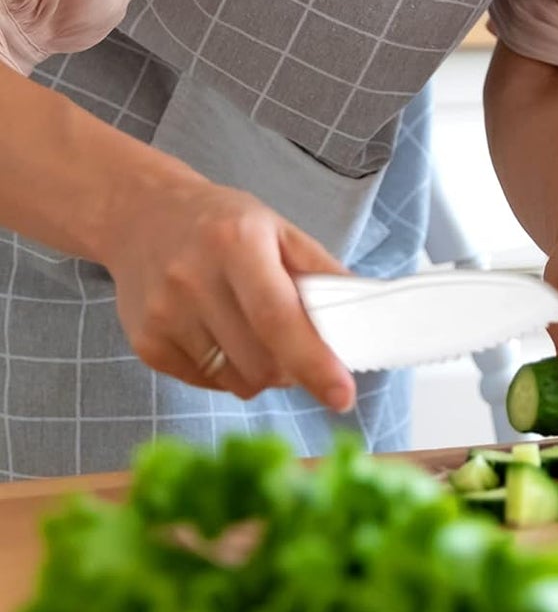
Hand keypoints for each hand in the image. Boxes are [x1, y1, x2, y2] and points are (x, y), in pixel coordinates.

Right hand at [101, 168, 356, 411]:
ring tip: (257, 333)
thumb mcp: (280, 230)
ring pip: (235, 381)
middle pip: (260, 361)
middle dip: (293, 367)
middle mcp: (194, 281)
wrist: (142, 216)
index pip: (278, 317)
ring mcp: (163, 317)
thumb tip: (362, 317)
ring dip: (262, 372)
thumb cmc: (224, 223)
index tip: (343, 395)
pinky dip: (228, 372)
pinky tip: (222, 334)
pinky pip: (206, 383)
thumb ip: (321, 272)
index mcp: (237, 244)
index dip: (313, 361)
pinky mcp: (146, 345)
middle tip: (299, 346)